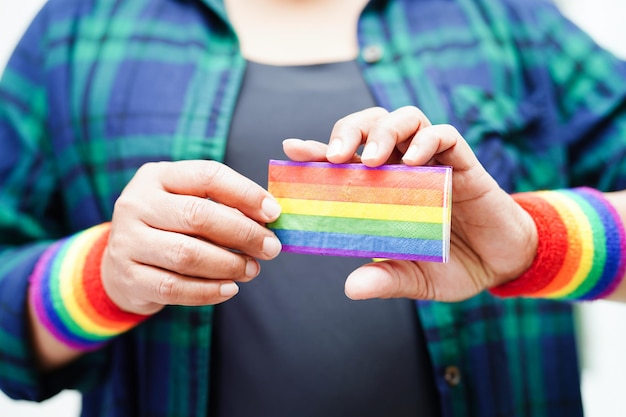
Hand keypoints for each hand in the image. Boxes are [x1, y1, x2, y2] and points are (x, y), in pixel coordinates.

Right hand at [101, 160, 281, 314]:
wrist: (120, 264)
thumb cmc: (170, 228)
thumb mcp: (188, 204)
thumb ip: (223, 206)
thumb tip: (268, 220)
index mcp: (158, 176)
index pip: (207, 176)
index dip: (245, 193)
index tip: (274, 213)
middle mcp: (137, 203)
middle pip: (198, 215)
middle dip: (243, 233)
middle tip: (270, 248)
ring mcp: (127, 241)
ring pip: (187, 254)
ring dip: (228, 265)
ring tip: (252, 269)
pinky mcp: (127, 277)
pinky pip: (174, 288)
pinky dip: (208, 292)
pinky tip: (230, 289)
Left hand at [283, 106, 536, 301]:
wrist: (502, 262)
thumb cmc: (452, 264)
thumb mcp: (415, 277)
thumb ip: (386, 278)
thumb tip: (350, 288)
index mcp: (383, 189)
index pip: (346, 160)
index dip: (317, 151)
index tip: (291, 149)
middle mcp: (404, 168)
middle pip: (371, 125)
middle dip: (349, 131)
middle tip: (336, 157)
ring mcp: (433, 162)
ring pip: (405, 119)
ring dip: (385, 131)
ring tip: (373, 159)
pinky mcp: (463, 162)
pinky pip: (445, 135)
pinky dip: (428, 140)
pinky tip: (416, 161)